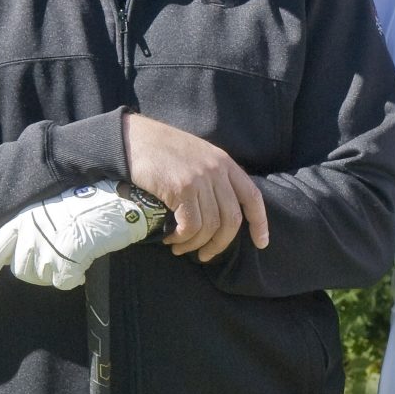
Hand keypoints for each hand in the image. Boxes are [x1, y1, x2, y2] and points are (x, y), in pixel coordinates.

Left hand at [0, 181, 167, 301]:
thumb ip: (33, 233)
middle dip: (41, 270)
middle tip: (64, 254)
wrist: (118, 200)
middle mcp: (30, 232)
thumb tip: (21, 262)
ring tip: (79, 250)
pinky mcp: (65, 258)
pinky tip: (88, 258)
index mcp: (24, 219)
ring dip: (61, 271)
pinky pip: (64, 282)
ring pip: (44, 279)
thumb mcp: (52, 213)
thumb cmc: (90, 206)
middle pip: (23, 271)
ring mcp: (47, 246)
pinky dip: (77, 276)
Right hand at [122, 112, 268, 261]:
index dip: (259, 223)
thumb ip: (213, 179)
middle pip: (232, 219)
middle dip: (220, 244)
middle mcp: (217, 171)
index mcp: (225, 163)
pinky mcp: (181, 188)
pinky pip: (190, 226)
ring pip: (210, 226)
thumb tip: (218, 213)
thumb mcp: (197, 157)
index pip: (252, 197)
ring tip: (180, 247)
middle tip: (205, 255)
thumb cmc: (162, 150)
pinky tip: (170, 238)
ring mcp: (201, 179)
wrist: (133, 138)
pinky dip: (182, 238)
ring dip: (195, 244)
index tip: (261, 243)